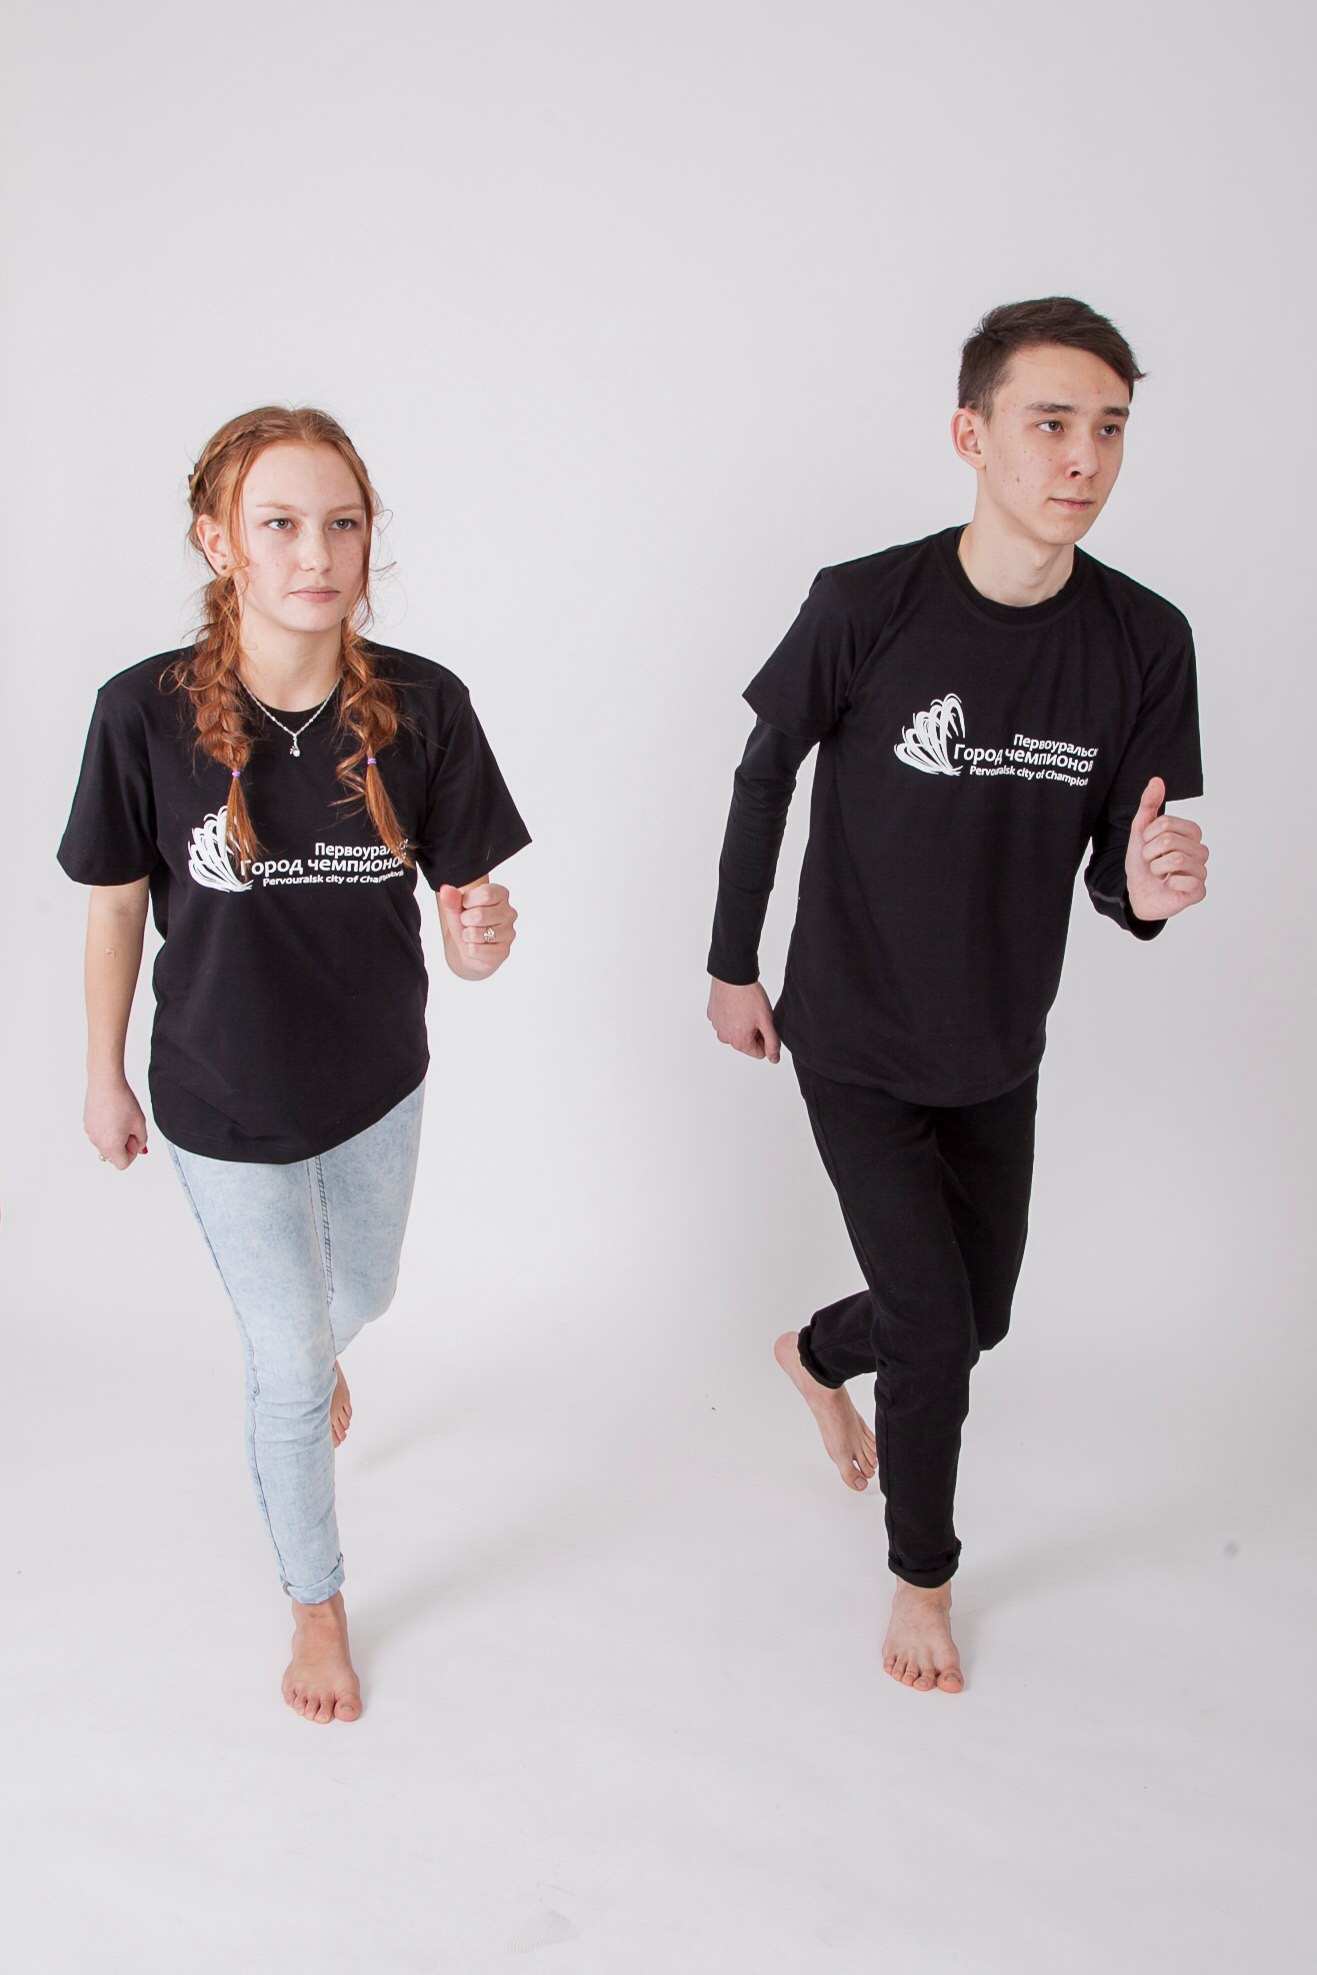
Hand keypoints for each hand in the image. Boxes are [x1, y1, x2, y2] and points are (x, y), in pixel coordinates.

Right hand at [85, 1076, 149, 1169]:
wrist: (105, 1083)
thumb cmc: (122, 1101)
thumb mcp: (140, 1123)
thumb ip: (142, 1141)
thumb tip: (140, 1149)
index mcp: (111, 1146)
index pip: (123, 1164)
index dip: (132, 1153)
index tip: (135, 1140)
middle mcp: (97, 1142)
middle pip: (113, 1155)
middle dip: (123, 1145)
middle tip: (129, 1128)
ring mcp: (90, 1133)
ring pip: (105, 1144)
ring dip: (115, 1137)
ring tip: (121, 1119)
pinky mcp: (87, 1124)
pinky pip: (99, 1133)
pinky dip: (107, 1129)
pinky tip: (113, 1114)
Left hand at [439, 881, 517, 977]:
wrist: (468, 946)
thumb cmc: (466, 922)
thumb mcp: (456, 907)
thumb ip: (452, 898)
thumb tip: (446, 890)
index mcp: (502, 895)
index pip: (485, 894)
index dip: (468, 902)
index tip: (467, 905)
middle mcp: (509, 913)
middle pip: (480, 915)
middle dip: (465, 920)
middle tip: (468, 922)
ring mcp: (509, 933)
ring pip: (475, 933)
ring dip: (466, 935)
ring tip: (472, 934)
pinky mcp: (503, 952)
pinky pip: (475, 950)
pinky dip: (469, 949)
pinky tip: (477, 946)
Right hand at [707, 978, 780, 1061]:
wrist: (733, 975)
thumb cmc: (749, 996)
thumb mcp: (767, 1021)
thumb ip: (772, 1043)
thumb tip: (774, 1059)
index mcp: (739, 1042)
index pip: (759, 1053)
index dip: (766, 1038)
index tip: (764, 1023)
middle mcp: (725, 1038)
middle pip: (746, 1042)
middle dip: (753, 1031)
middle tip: (756, 1014)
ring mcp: (717, 1026)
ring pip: (735, 1031)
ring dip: (742, 1023)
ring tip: (746, 1007)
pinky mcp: (712, 1014)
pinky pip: (726, 1020)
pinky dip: (732, 1014)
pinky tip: (737, 1003)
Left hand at [1125, 776, 1208, 922]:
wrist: (1136, 891)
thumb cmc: (1143, 861)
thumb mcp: (1141, 830)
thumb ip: (1149, 805)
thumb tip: (1157, 780)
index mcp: (1191, 833)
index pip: (1166, 823)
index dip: (1148, 835)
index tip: (1148, 844)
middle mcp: (1201, 850)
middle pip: (1169, 841)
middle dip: (1150, 853)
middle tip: (1152, 862)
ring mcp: (1201, 871)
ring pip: (1177, 859)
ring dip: (1157, 867)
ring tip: (1158, 873)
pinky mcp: (1199, 891)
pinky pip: (1187, 881)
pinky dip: (1170, 883)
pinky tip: (1169, 885)